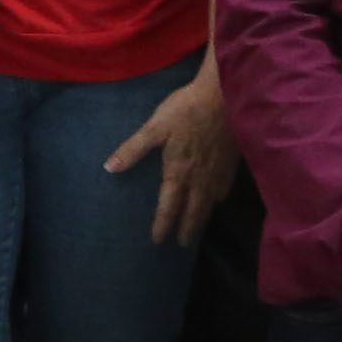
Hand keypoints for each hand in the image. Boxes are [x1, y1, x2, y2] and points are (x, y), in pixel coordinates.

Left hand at [104, 64, 238, 244]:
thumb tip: (110, 168)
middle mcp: (199, 179)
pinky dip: (218, 200)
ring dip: (203, 218)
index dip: (163, 224)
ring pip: (210, 203)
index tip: (158, 240)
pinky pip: (224, 190)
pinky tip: (217, 199)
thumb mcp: (154, 127)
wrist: (224, 97)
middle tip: (182, 244)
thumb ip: (133, 149)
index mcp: (178, 172)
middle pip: (193, 211)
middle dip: (186, 229)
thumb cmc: (185, 110)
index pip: (169, 206)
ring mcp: (218, 173)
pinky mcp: (231, 164)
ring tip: (198, 228)